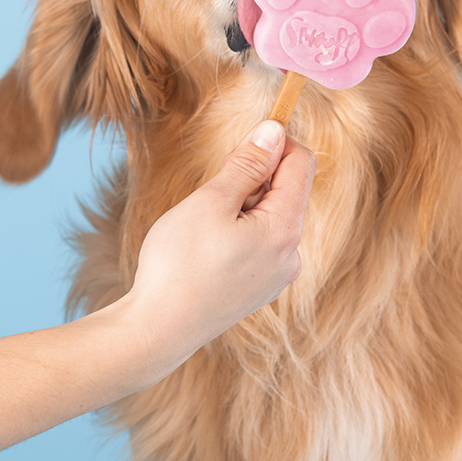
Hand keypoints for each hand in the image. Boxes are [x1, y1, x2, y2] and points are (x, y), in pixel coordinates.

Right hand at [124, 120, 315, 375]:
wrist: (159, 329)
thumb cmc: (179, 264)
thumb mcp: (211, 202)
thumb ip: (247, 165)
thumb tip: (274, 131)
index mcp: (285, 229)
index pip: (302, 163)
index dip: (274, 143)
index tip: (239, 146)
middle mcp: (291, 254)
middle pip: (287, 190)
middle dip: (254, 177)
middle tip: (212, 188)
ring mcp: (278, 276)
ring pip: (272, 217)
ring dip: (244, 204)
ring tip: (205, 223)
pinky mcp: (261, 289)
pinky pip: (261, 243)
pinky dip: (241, 230)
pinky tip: (209, 247)